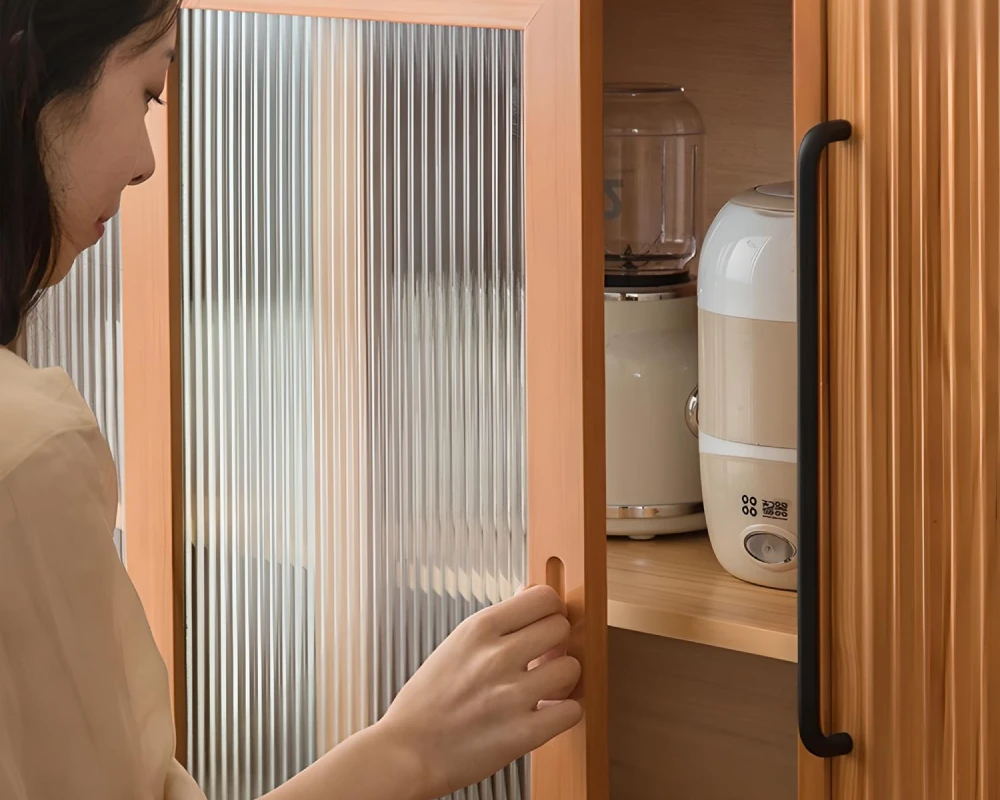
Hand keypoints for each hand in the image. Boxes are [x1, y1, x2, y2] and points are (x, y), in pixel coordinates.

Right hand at [377, 585, 582, 797]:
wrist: (407, 751)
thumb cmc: (427, 700)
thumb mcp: (456, 644)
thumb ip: (496, 622)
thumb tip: (527, 594)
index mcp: (478, 629)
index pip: (543, 597)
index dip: (551, 610)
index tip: (547, 621)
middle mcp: (497, 656)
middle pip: (562, 627)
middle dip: (558, 642)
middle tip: (546, 656)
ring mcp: (511, 695)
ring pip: (572, 668)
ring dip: (563, 679)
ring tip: (546, 687)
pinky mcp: (522, 733)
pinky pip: (571, 711)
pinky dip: (563, 713)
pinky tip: (546, 713)